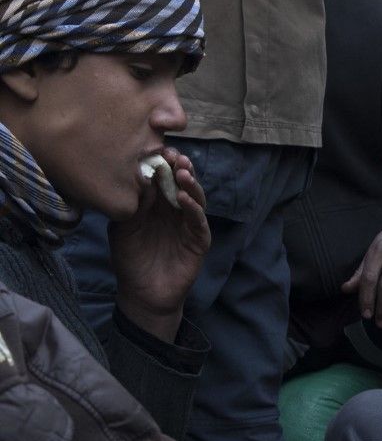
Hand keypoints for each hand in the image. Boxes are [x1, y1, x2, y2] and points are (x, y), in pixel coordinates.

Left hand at [110, 147, 208, 341]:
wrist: (142, 293)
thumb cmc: (130, 258)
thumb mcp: (123, 227)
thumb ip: (133, 205)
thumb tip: (140, 176)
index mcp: (157, 204)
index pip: (163, 178)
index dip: (162, 164)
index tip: (157, 148)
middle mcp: (175, 210)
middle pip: (182, 183)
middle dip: (180, 168)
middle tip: (174, 155)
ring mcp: (188, 224)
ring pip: (194, 198)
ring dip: (190, 184)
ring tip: (182, 171)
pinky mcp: (198, 240)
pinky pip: (198, 221)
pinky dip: (193, 208)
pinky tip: (184, 198)